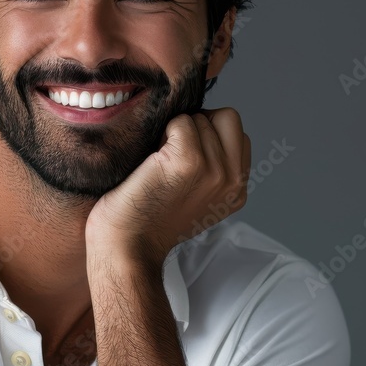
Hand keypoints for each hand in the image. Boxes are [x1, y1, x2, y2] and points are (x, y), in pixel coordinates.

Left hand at [85, 107, 251, 270]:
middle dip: (199, 125)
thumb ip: (215, 167)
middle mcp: (234, 180)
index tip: (186, 156)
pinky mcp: (190, 161)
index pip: (239, 133)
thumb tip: (205, 125)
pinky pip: (181, 122)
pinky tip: (152, 160)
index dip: (210, 133)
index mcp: (238, 189)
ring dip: (176, 132)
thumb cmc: (150, 219)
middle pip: (227, 118)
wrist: (127, 246)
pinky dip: (163, 132)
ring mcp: (215, 171)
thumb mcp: (198, 197)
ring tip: (160, 163)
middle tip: (173, 154)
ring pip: (201, 118)